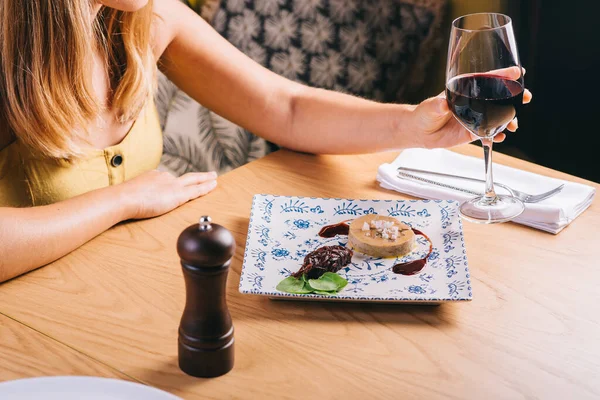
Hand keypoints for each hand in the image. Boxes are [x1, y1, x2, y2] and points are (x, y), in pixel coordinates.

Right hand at [118, 170, 217, 219]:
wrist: (125, 198)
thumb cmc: (122, 199)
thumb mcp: (127, 194)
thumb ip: (132, 197)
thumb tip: (125, 201)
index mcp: (152, 176)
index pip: (165, 180)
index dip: (171, 183)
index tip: (175, 184)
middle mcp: (164, 177)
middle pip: (183, 177)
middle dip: (196, 176)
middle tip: (208, 174)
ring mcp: (172, 184)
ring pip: (193, 181)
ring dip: (204, 180)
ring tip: (214, 179)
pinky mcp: (178, 194)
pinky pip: (196, 190)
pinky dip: (206, 187)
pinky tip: (214, 185)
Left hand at [411, 68, 531, 148]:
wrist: (420, 132)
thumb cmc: (424, 114)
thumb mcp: (429, 107)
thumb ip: (436, 105)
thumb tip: (441, 104)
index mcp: (466, 89)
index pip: (487, 79)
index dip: (503, 75)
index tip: (518, 72)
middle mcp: (474, 102)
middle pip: (498, 96)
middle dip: (515, 96)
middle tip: (526, 97)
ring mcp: (476, 117)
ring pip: (498, 115)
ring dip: (510, 118)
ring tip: (514, 124)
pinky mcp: (473, 131)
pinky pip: (489, 133)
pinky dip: (496, 135)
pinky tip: (501, 137)